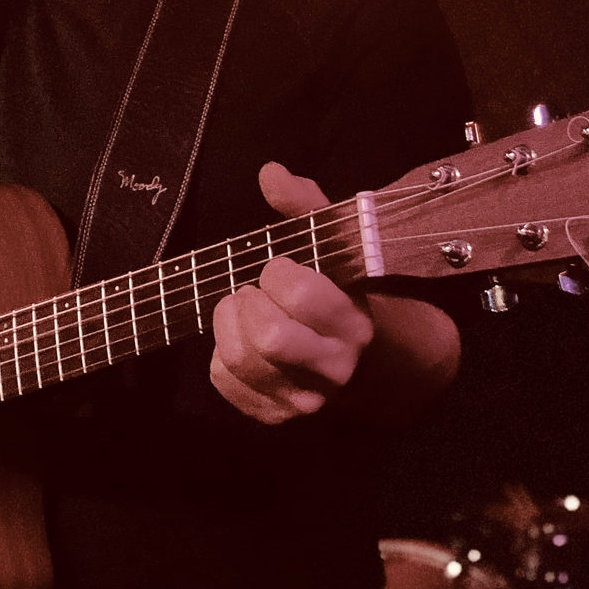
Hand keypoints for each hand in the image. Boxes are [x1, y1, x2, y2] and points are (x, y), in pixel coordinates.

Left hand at [208, 162, 374, 423]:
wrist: (369, 365)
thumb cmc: (341, 294)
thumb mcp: (333, 246)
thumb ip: (305, 207)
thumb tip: (270, 172)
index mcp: (353, 323)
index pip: (302, 295)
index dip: (278, 273)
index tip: (280, 269)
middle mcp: (335, 368)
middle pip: (269, 338)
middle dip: (249, 303)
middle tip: (254, 291)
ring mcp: (306, 398)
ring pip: (241, 360)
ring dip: (227, 325)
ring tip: (242, 310)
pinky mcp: (277, 415)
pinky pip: (224, 382)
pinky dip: (219, 357)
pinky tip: (240, 341)